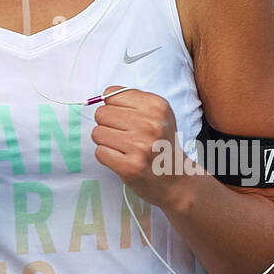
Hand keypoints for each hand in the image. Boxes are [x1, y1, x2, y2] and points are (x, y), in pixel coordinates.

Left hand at [92, 87, 186, 207]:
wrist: (176, 179)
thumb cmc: (161, 144)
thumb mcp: (157, 114)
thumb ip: (132, 100)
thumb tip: (102, 97)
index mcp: (156, 106)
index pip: (110, 94)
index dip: (113, 107)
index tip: (125, 119)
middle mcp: (150, 124)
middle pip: (101, 113)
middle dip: (107, 125)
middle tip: (124, 136)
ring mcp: (140, 146)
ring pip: (98, 133)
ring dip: (105, 141)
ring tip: (123, 147)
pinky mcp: (130, 166)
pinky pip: (100, 152)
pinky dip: (106, 156)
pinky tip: (122, 158)